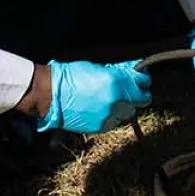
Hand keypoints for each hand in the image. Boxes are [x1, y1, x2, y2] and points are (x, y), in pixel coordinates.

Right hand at [37, 60, 151, 134]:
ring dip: (124, 106)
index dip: (143, 80)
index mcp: (116, 83)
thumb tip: (131, 73)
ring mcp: (109, 116)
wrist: (51, 94)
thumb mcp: (98, 68)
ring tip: (112, 99)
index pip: (143, 83)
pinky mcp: (100, 127)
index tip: (141, 79)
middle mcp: (116, 101)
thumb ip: (118, 73)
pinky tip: (102, 108)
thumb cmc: (71, 76)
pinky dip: (112, 115)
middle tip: (129, 90)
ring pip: (128, 113)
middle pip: (140, 101)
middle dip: (136, 95)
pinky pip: (115, 121)